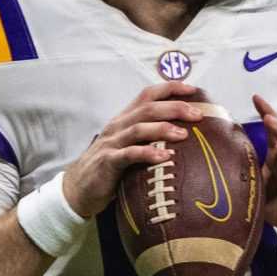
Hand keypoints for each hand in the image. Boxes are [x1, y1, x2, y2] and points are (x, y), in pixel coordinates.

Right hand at [58, 81, 208, 214]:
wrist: (79, 187)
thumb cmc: (111, 167)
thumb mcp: (129, 146)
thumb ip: (149, 137)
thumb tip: (184, 136)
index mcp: (125, 119)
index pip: (148, 95)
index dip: (170, 88)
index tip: (193, 89)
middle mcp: (118, 126)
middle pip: (148, 108)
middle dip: (174, 107)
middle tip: (197, 114)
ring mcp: (112, 143)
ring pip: (138, 128)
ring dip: (163, 129)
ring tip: (184, 134)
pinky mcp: (108, 162)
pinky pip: (129, 154)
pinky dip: (147, 154)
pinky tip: (164, 157)